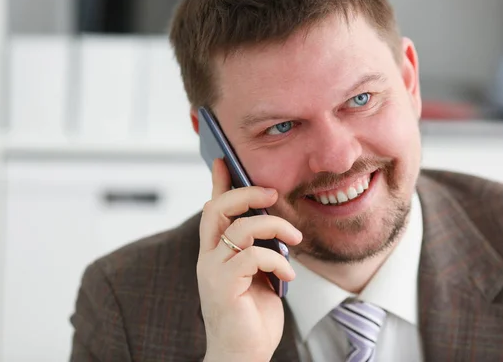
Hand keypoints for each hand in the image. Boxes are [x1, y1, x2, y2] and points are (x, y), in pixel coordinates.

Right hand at [198, 158, 302, 361]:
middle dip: (246, 193)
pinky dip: (278, 260)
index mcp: (215, 253)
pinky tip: (288, 276)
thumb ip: (255, 248)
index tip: (223, 160)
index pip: (213, 209)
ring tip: (294, 239)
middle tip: (272, 193)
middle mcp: (208, 258)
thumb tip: (269, 222)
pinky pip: (254, 257)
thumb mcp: (257, 274)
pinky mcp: (223, 287)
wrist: (243, 355)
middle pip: (217, 209)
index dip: (218, 183)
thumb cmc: (251, 316)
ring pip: (240, 228)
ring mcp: (213, 272)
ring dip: (274, 227)